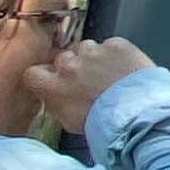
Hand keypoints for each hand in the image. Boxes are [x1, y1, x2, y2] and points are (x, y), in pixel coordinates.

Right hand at [23, 32, 154, 128]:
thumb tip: (55, 95)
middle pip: (63, 58)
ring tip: (109, 74)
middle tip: (88, 81)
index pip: (34, 73)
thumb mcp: (69, 121)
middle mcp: (68, 64)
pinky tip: (124, 69)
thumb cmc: (103, 124)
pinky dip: (116, 54)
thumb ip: (57, 102)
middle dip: (73, 67)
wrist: (136, 114)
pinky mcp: (116, 45)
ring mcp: (92, 52)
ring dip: (94, 58)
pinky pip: (111, 45)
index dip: (45, 76)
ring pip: (86, 48)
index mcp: (53, 86)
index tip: (54, 81)